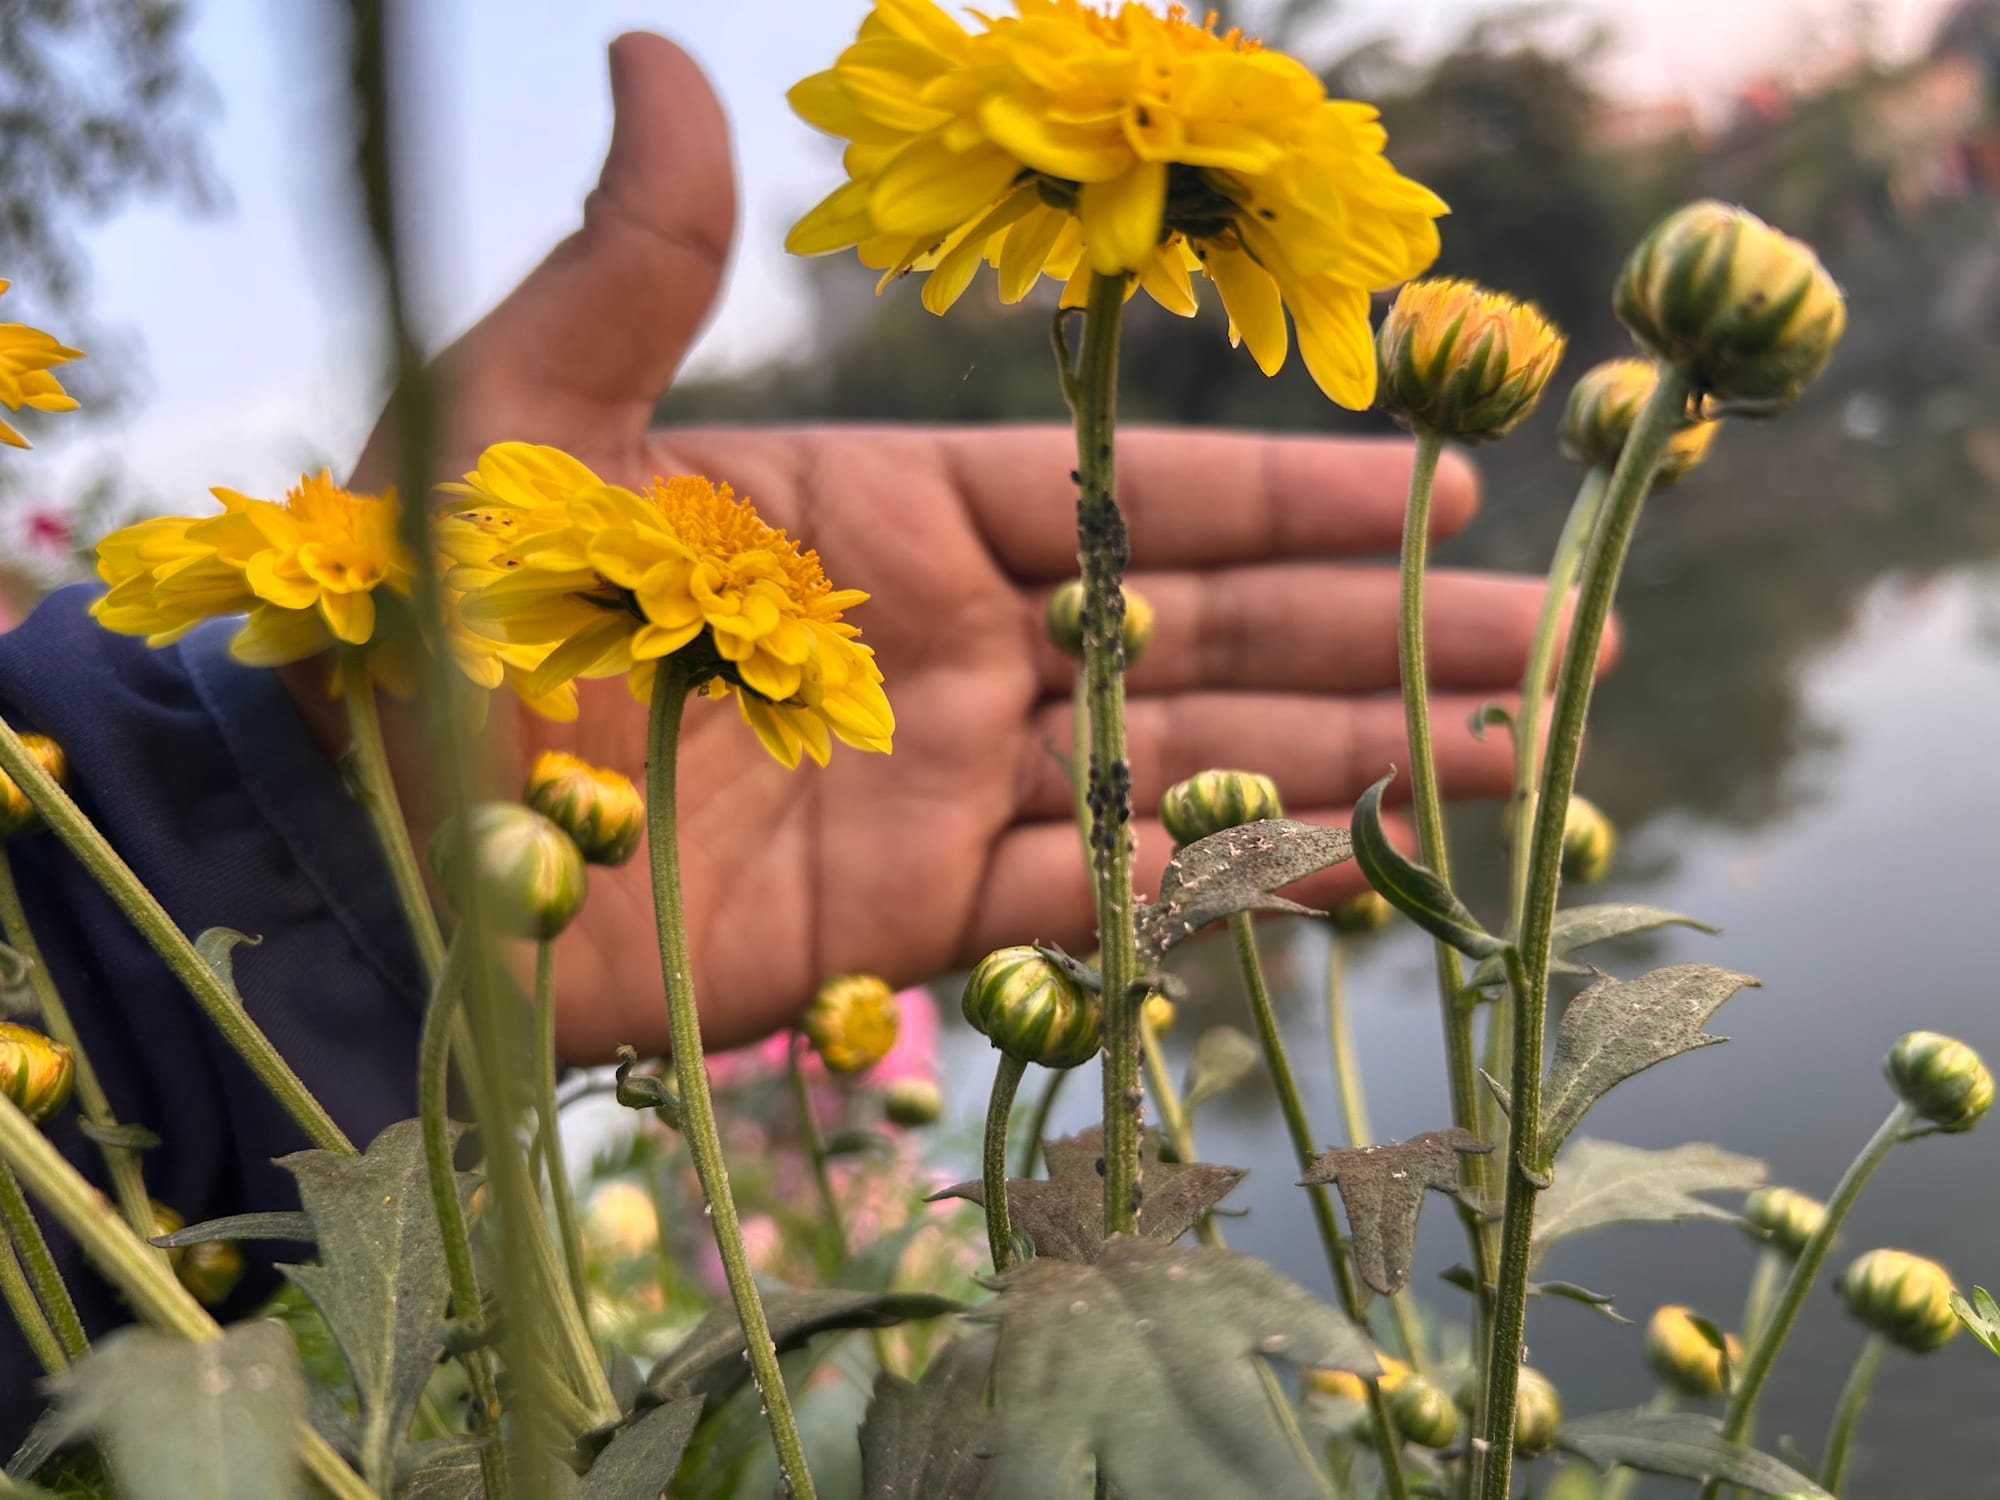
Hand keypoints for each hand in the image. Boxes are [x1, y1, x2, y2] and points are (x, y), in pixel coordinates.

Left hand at [326, 34, 1601, 1059]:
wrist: (364, 850)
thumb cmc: (429, 614)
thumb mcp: (522, 411)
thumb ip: (634, 261)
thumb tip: (663, 56)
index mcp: (885, 516)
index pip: (1135, 493)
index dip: (1290, 487)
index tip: (1446, 475)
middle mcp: (948, 649)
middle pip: (1207, 630)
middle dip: (1379, 628)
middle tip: (1546, 633)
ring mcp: (943, 790)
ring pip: (1185, 765)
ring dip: (1350, 758)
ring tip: (1511, 751)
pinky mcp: (914, 920)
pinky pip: (1105, 901)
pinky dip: (1231, 883)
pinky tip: (1368, 867)